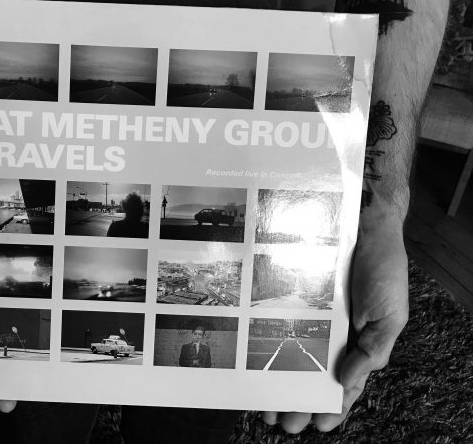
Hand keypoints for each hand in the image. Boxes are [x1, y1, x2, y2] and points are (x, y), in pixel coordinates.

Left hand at [261, 219, 408, 432]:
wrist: (363, 223)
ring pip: (291, 354)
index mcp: (359, 342)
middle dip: (299, 400)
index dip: (333, 405)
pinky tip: (255, 362)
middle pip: (312, 374)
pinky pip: (278, 323)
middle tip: (284, 423)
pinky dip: (269, 343)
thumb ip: (372, 351)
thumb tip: (347, 383)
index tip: (318, 425)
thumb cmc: (383, 269)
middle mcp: (331, 332)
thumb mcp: (391, 317)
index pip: (345, 383)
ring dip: (279, 380)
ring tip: (264, 405)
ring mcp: (310, 314)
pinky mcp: (292, 296)